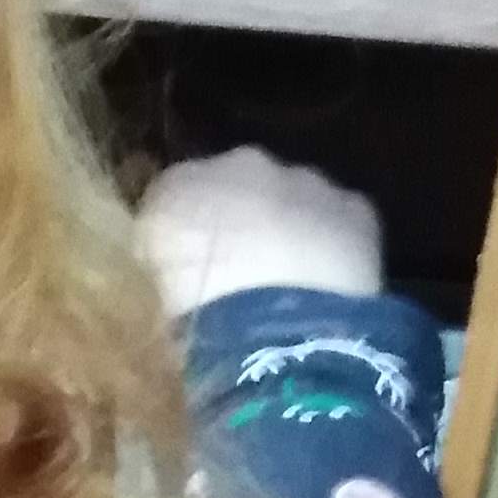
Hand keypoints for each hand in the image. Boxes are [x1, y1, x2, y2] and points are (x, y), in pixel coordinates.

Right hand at [135, 147, 382, 316]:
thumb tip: (163, 264)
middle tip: (239, 278)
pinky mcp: (354, 208)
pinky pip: (341, 220)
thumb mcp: (143, 292)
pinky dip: (335, 244)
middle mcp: (239, 164)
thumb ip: (153, 262)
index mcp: (174, 186)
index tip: (189, 269)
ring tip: (286, 287)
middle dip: (240, 222)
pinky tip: (327, 286)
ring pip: (293, 199)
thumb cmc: (187, 322)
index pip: (174, 198)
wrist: (268, 333)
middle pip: (237, 187)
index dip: (184, 235)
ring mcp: (302, 180)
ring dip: (288, 230)